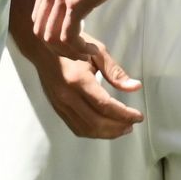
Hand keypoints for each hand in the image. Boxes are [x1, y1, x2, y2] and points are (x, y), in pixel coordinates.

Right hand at [24, 36, 143, 139]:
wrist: (41, 48)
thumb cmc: (72, 46)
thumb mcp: (97, 52)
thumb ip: (115, 72)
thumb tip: (135, 87)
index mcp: (79, 80)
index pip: (105, 105)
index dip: (124, 114)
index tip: (138, 116)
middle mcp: (68, 96)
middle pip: (96, 122)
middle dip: (118, 127)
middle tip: (132, 124)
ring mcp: (60, 104)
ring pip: (86, 129)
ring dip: (107, 133)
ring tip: (121, 128)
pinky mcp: (57, 108)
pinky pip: (76, 128)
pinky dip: (93, 132)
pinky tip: (104, 128)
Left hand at [31, 0, 136, 55]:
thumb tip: (74, 5)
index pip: (39, 18)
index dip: (52, 36)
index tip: (72, 41)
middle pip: (41, 31)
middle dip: (58, 49)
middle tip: (78, 53)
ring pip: (52, 38)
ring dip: (69, 52)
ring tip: (86, 53)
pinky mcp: (76, 1)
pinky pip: (69, 36)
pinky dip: (79, 49)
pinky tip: (91, 50)